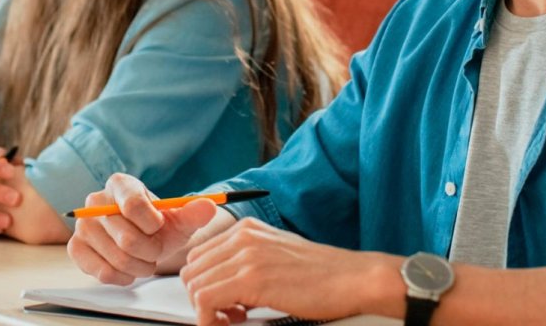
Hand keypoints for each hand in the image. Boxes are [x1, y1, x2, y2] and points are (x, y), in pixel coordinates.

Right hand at [68, 173, 220, 284]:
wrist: (141, 240)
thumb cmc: (158, 227)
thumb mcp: (179, 219)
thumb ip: (194, 212)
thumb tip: (209, 206)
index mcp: (120, 184)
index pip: (134, 205)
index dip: (153, 224)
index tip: (159, 226)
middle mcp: (95, 200)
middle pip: (127, 238)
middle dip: (150, 251)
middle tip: (155, 250)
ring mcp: (83, 225)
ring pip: (118, 258)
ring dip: (140, 266)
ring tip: (144, 259)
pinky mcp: (76, 248)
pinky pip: (103, 272)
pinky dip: (123, 276)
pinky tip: (128, 269)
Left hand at [180, 218, 404, 325]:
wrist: (353, 279)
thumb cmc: (322, 274)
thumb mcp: (277, 255)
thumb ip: (247, 260)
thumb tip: (221, 283)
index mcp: (247, 229)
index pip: (199, 255)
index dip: (205, 284)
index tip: (224, 302)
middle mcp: (242, 237)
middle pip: (192, 271)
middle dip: (202, 297)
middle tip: (229, 313)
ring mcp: (246, 256)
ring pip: (195, 286)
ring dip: (207, 310)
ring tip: (235, 318)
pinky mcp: (252, 279)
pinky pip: (206, 301)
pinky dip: (210, 319)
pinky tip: (234, 322)